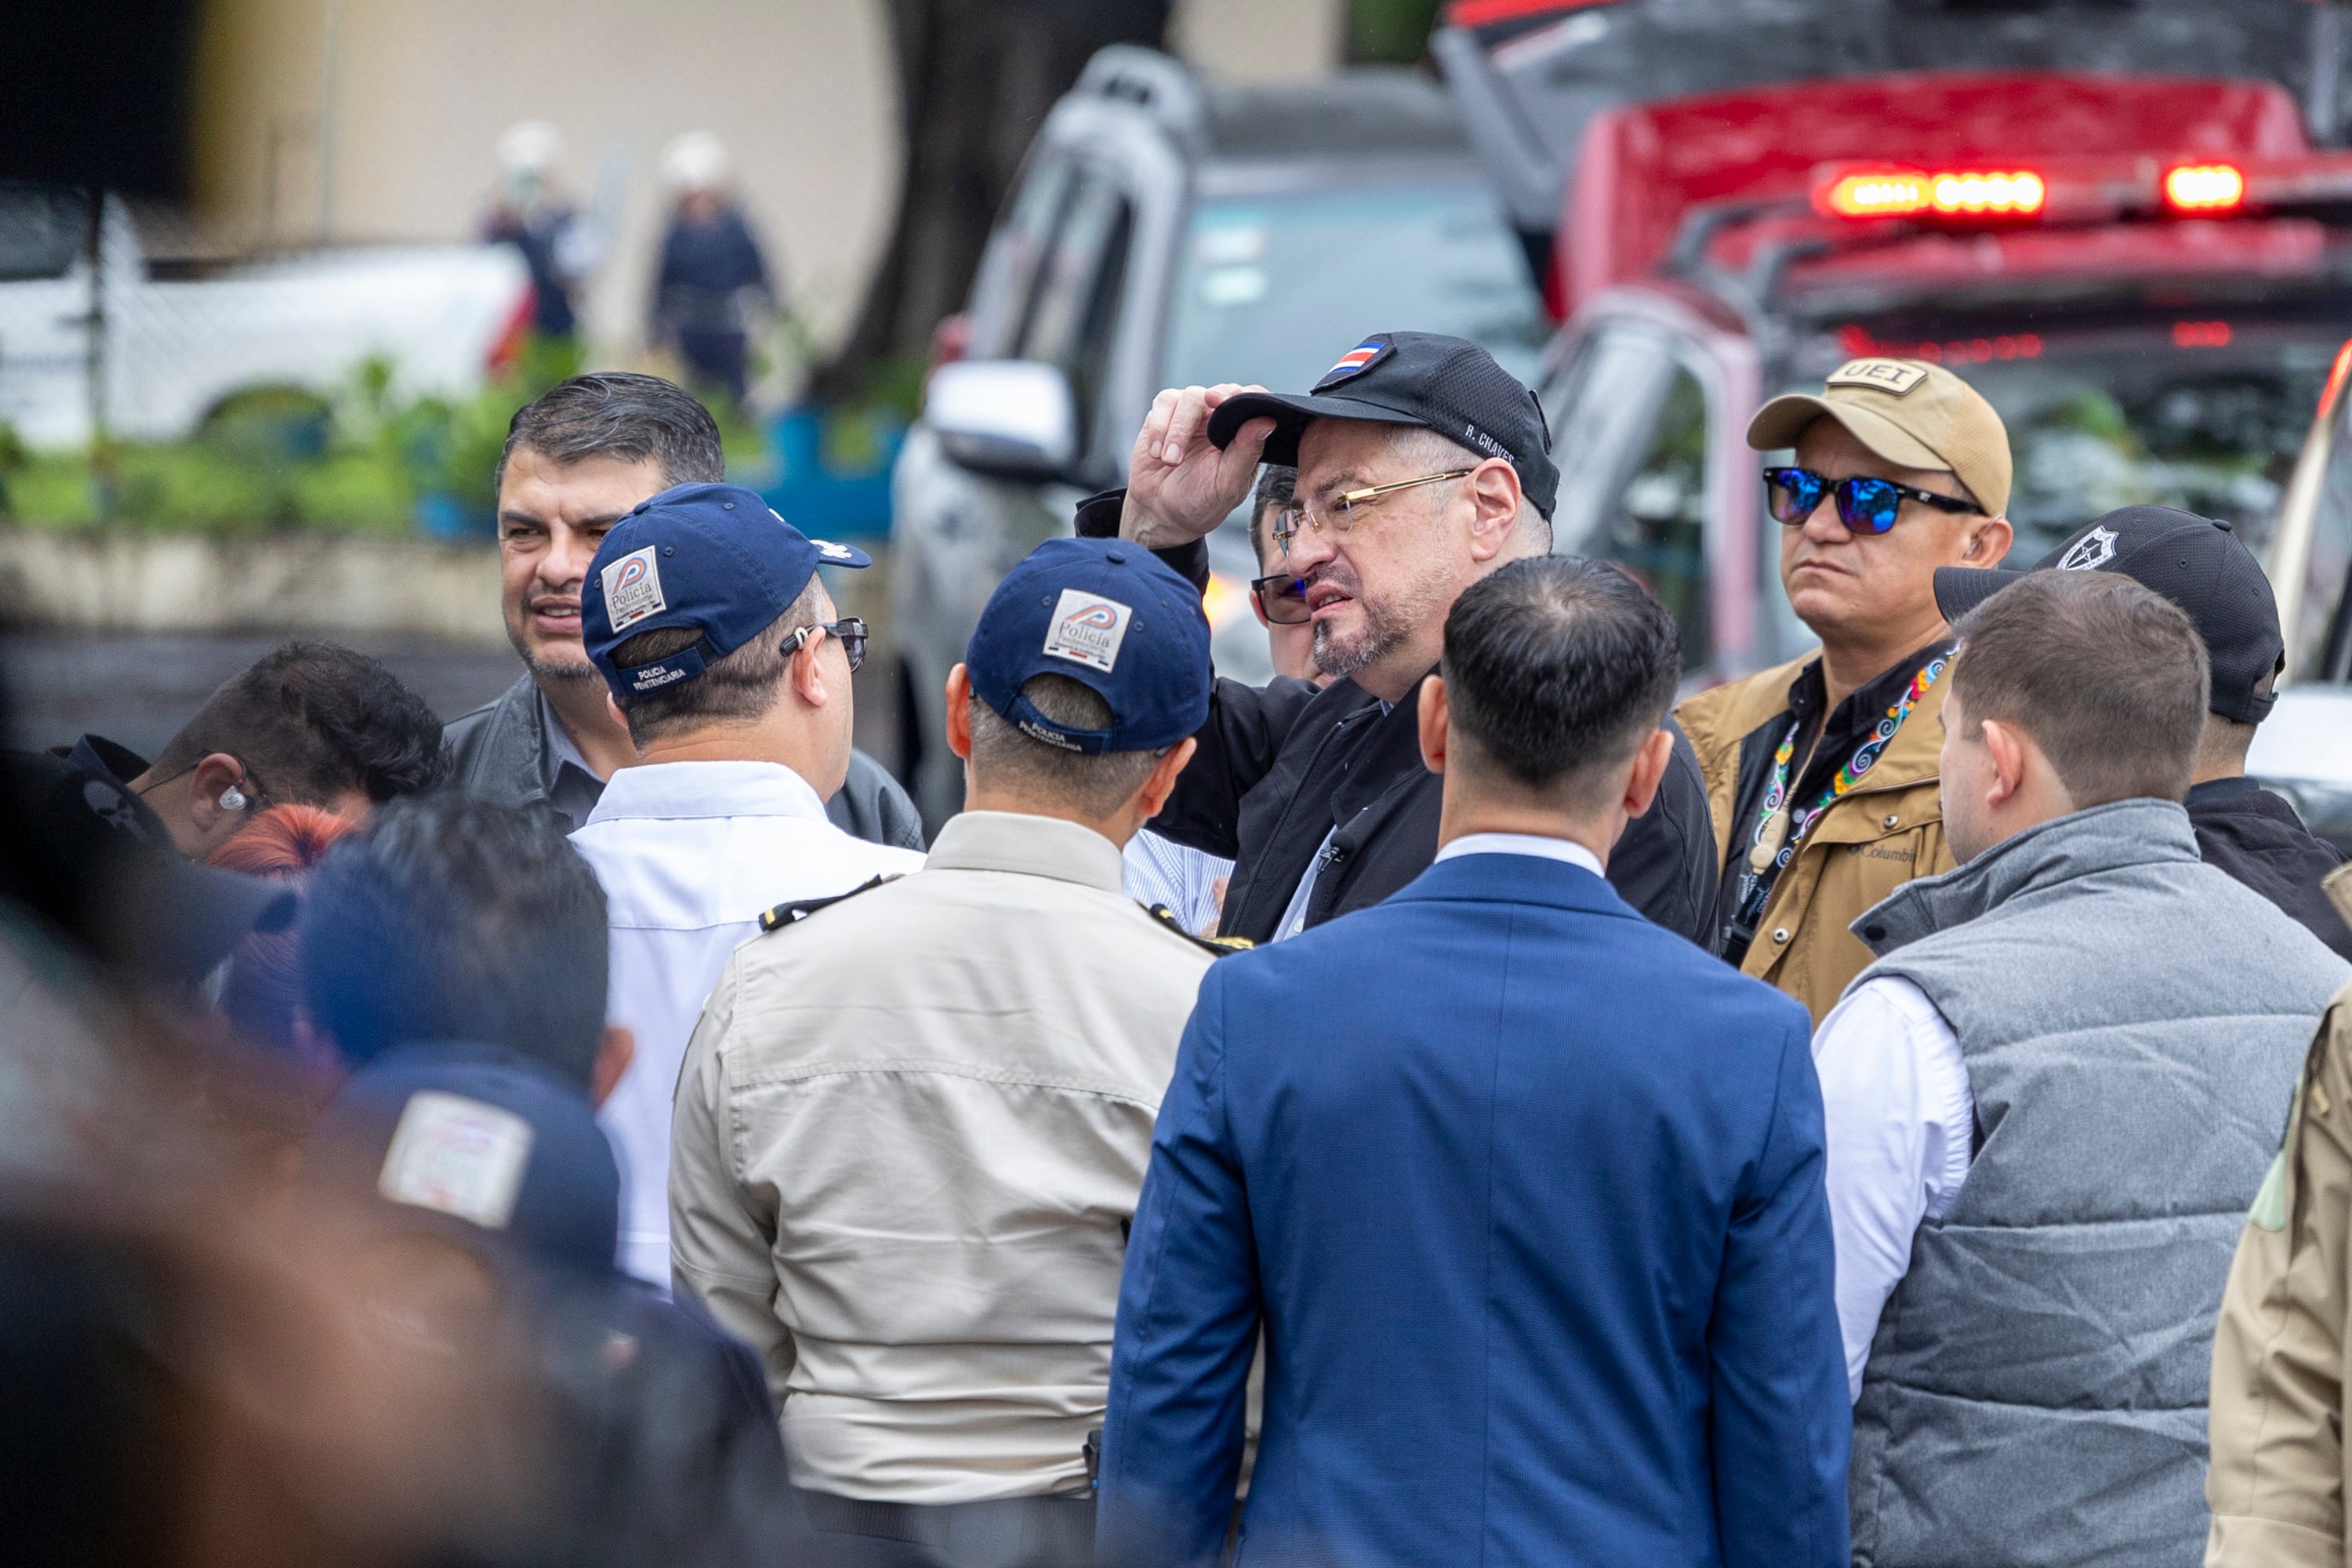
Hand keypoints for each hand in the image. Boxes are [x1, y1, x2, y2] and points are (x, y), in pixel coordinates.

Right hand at [1121, 384, 1275, 548]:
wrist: (1162, 511)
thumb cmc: (1201, 500)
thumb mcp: (1227, 484)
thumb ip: (1247, 452)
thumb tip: (1267, 422)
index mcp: (1241, 432)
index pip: (1252, 400)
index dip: (1246, 396)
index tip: (1235, 400)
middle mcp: (1218, 417)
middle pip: (1218, 393)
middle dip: (1210, 402)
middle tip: (1207, 407)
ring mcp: (1191, 413)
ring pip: (1189, 397)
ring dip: (1178, 430)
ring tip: (1172, 461)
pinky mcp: (1165, 414)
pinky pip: (1164, 403)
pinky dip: (1159, 428)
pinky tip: (1158, 453)